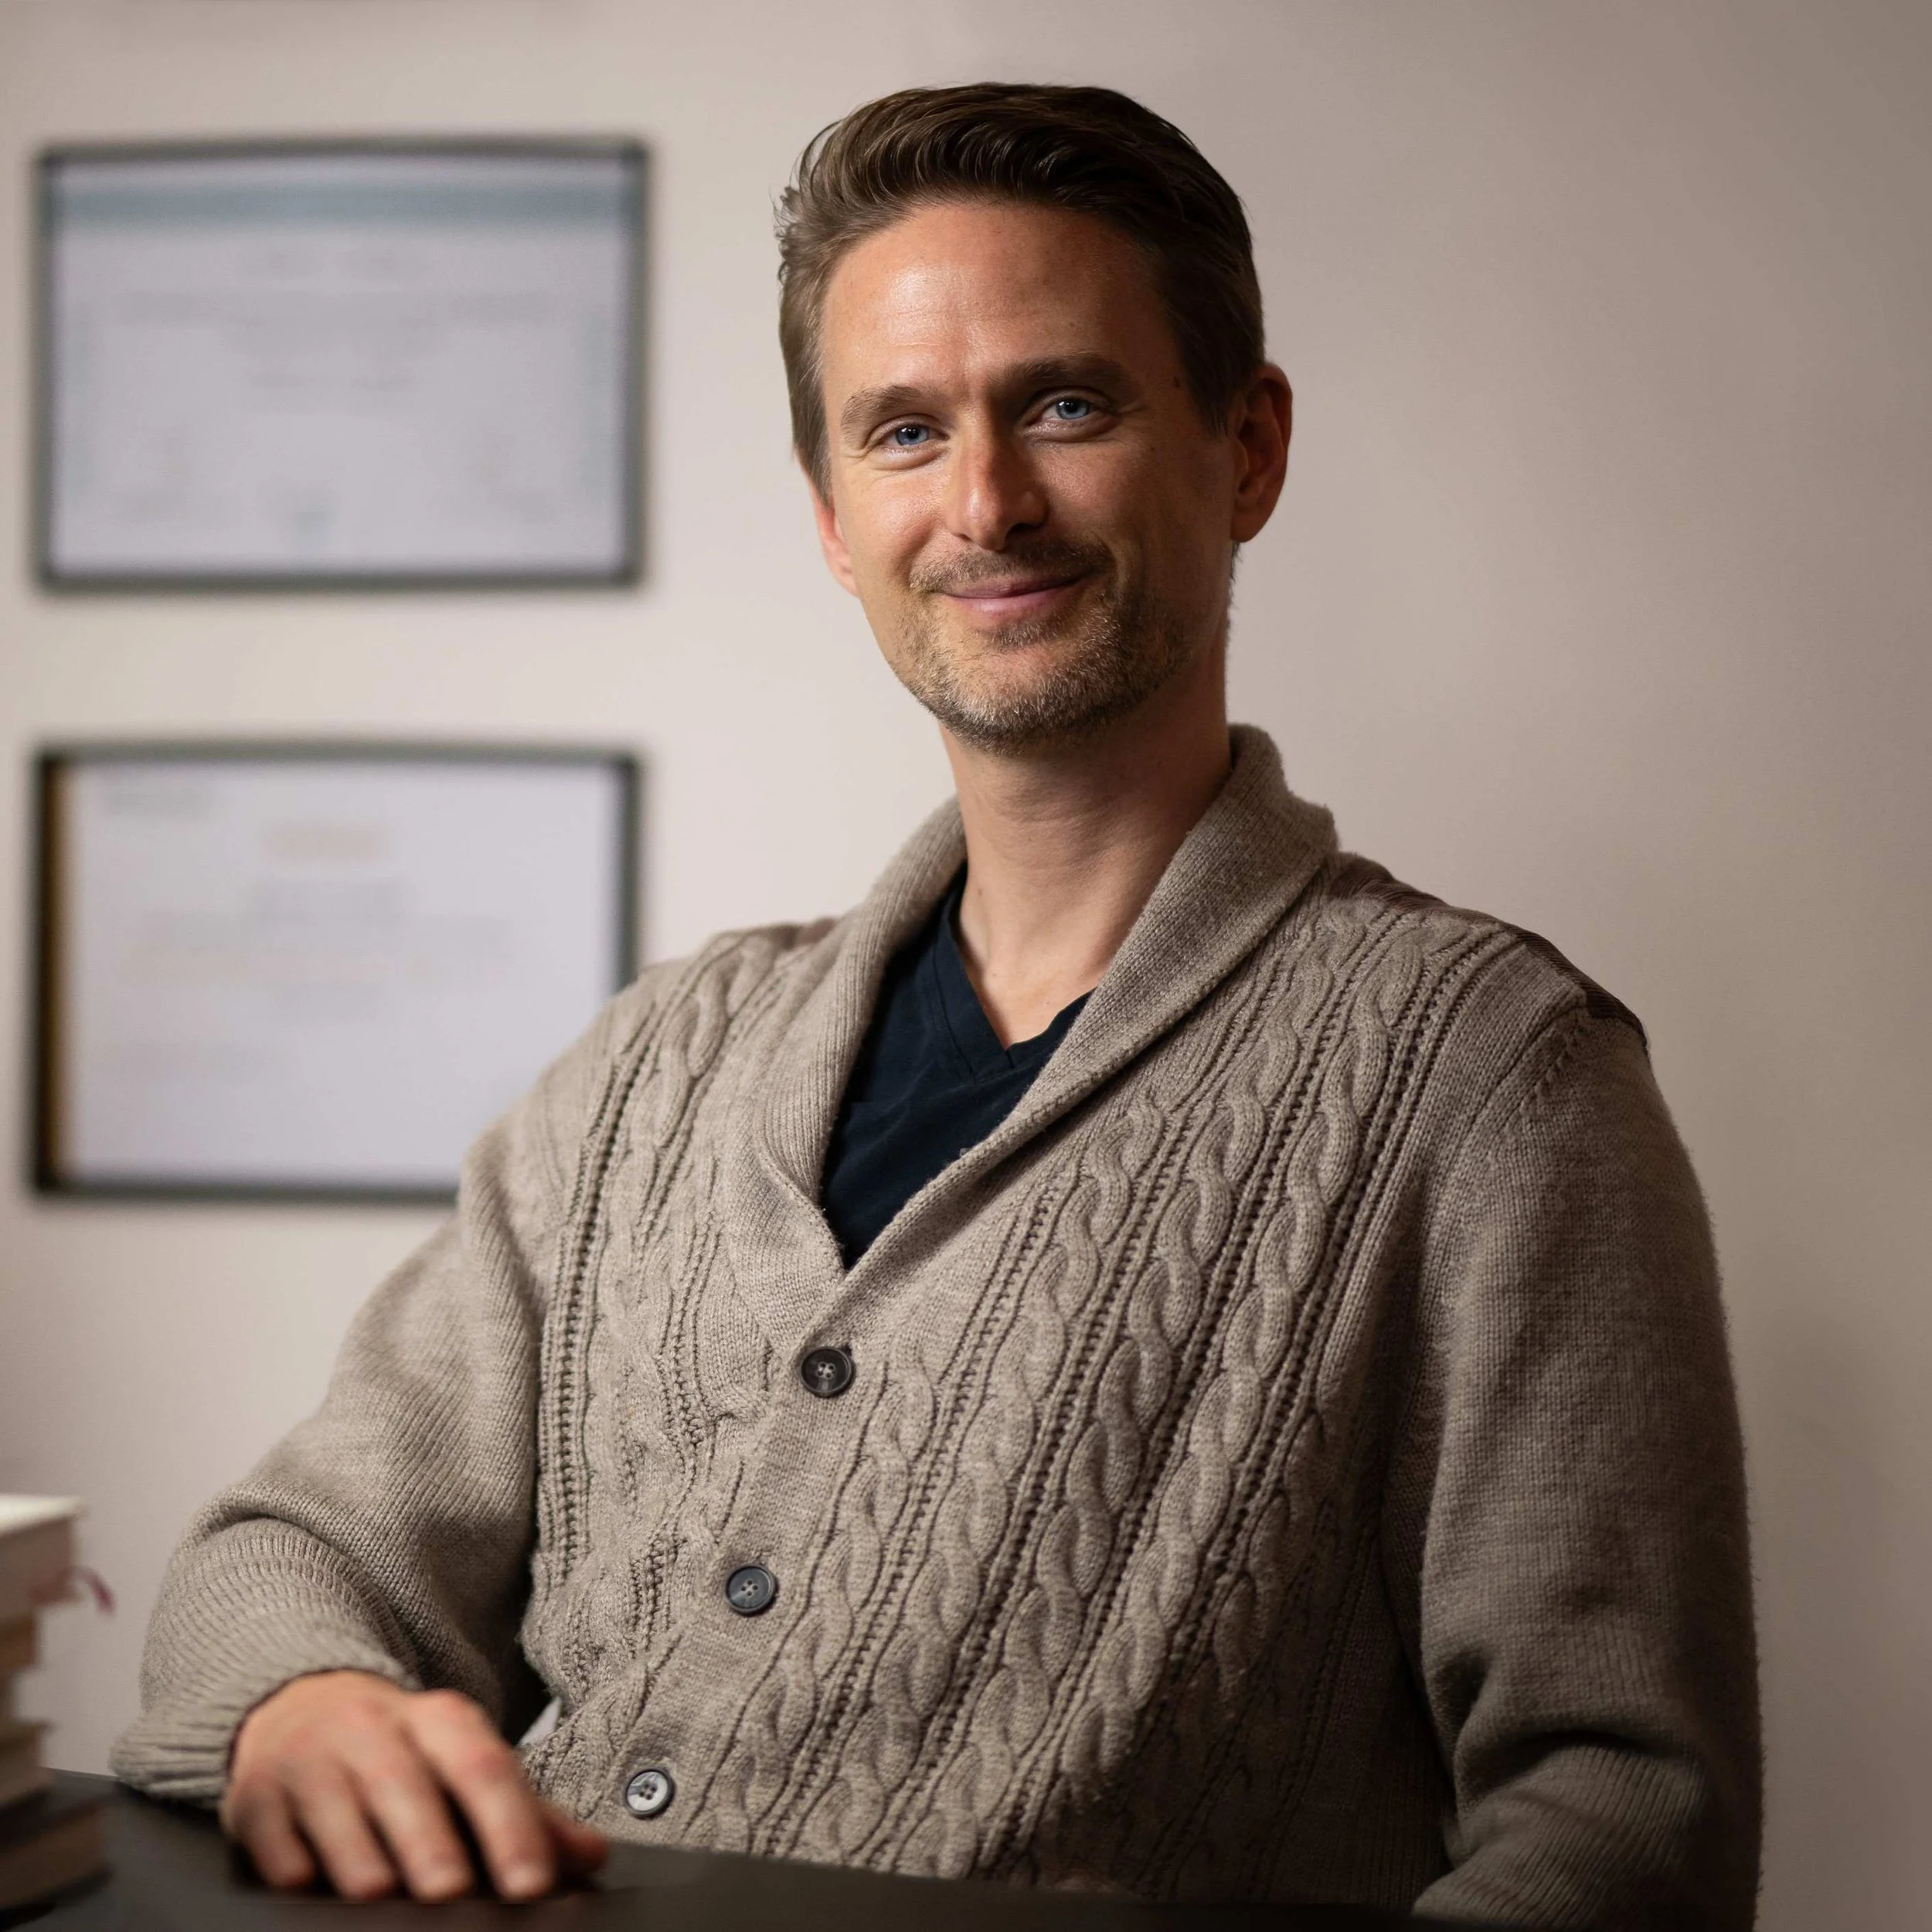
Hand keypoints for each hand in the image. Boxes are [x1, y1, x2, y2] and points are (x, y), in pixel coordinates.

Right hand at [221, 1670, 606, 1900]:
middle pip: (407, 1784)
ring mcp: (311, 1759)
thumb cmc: (401, 1750)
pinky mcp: (254, 1794)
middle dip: (430, 1842)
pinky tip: (303, 1882)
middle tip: (452, 1892)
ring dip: (359, 1857)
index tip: (531, 1883)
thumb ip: (528, 1812)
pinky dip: (288, 1861)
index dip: (510, 1826)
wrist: (304, 1703)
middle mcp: (375, 1729)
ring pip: (336, 1808)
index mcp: (441, 1720)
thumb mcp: (465, 1761)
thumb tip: (592, 1858)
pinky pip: (268, 1831)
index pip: (484, 1768)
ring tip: (379, 1894)